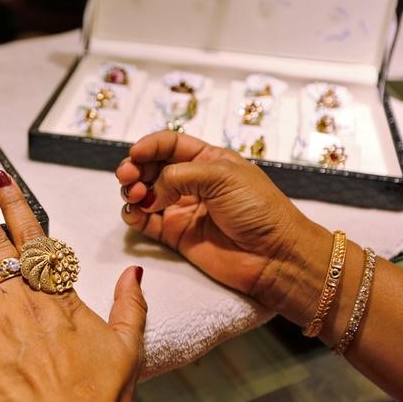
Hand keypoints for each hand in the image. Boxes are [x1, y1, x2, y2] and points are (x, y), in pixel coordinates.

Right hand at [116, 131, 319, 303]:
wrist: (274, 257)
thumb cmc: (258, 209)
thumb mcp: (223, 176)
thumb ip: (180, 175)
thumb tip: (151, 188)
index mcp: (208, 160)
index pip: (170, 144)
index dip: (149, 146)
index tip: (135, 154)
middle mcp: (192, 182)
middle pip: (152, 168)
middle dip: (135, 168)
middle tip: (127, 176)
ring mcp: (182, 209)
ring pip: (144, 194)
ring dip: (132, 191)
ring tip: (136, 197)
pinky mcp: (175, 235)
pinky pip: (145, 222)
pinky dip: (133, 216)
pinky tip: (134, 214)